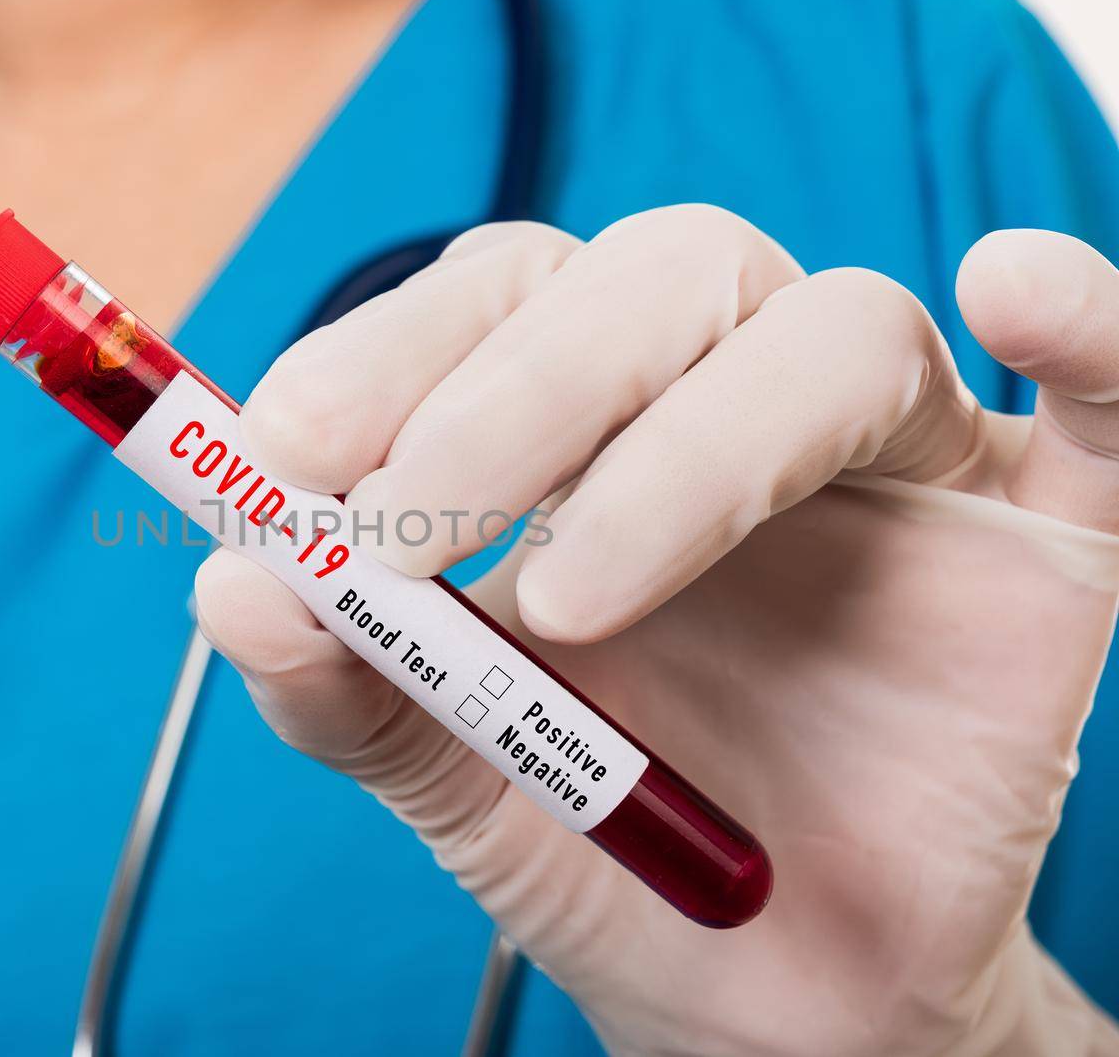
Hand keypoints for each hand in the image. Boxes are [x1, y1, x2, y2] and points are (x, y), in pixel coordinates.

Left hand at [193, 207, 1118, 1054]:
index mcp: (582, 430)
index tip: (284, 452)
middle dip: (517, 385)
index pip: (491, 304)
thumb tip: (231, 583)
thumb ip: (345, 679)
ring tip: (572, 597)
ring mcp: (895, 464)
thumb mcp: (450, 772)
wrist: (771, 999)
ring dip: (688, 443)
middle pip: (652, 279)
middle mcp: (730, 407)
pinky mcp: (1048, 537)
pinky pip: (1103, 400)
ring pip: (830, 334)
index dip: (386, 351)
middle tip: (409, 512)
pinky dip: (1089, 329)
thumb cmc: (606, 850)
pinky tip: (1018, 291)